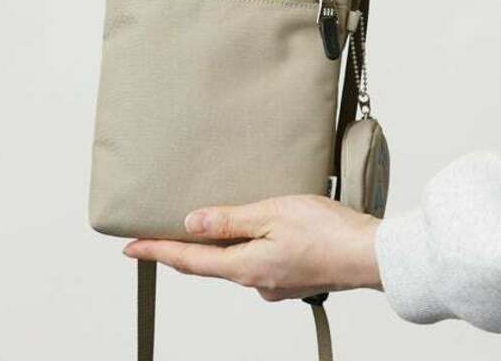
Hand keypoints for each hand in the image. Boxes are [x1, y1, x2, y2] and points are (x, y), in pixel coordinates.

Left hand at [123, 195, 381, 300]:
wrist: (370, 255)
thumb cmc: (326, 231)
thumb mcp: (271, 215)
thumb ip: (229, 221)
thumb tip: (190, 224)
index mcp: (245, 267)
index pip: (189, 261)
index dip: (157, 252)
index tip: (130, 248)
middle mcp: (255, 282)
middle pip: (209, 264)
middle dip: (185, 249)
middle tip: (162, 233)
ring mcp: (274, 284)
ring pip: (235, 262)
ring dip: (221, 246)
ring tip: (213, 223)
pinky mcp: (290, 279)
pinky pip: (256, 264)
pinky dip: (246, 249)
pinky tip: (257, 233)